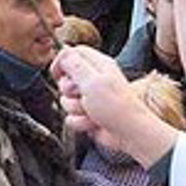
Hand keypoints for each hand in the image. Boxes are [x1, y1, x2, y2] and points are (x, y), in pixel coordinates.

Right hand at [50, 46, 178, 168]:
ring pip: (66, 100)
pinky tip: (93, 122)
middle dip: (68, 91)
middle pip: (66, 79)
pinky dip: (80, 122)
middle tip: (82, 94)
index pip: (73, 53)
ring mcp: (91, 98)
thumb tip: (63, 54)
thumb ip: (75, 65)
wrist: (128, 133)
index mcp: (98, 65)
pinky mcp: (87, 114)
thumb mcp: (92, 81)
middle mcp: (94, 80)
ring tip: (92, 111)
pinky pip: (71, 117)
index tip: (57, 74)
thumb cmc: (117, 107)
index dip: (62, 62)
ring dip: (75, 109)